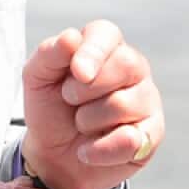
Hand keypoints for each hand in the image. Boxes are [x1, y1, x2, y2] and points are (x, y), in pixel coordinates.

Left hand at [21, 20, 164, 188]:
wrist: (54, 155)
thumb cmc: (50, 107)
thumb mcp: (37, 77)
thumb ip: (49, 54)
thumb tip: (71, 37)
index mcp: (103, 46)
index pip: (107, 33)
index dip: (92, 51)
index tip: (77, 72)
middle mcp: (132, 68)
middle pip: (126, 64)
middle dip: (86, 89)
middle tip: (69, 99)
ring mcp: (147, 100)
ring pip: (124, 104)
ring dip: (88, 120)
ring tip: (80, 123)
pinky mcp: (152, 134)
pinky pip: (131, 140)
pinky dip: (99, 149)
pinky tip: (89, 149)